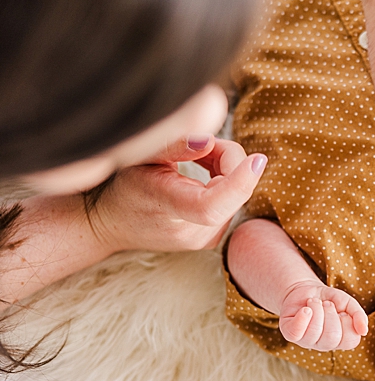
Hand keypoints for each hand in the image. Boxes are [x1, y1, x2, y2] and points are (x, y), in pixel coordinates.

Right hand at [90, 135, 265, 251]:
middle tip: (197, 145)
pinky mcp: (213, 237)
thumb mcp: (140, 156)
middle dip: (225, 158)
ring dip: (225, 169)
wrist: (111, 224)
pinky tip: (199, 177)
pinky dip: (223, 182)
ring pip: (237, 194)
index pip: (212, 205)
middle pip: (233, 191)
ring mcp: (205, 239)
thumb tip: (209, 141)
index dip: (240, 181)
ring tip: (193, 160)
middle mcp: (191, 232)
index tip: (258, 159)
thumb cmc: (124, 185)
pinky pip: (232, 202)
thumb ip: (175, 145)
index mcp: (168, 209)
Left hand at [279, 281, 368, 350]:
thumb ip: (358, 315)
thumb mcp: (347, 303)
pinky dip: (302, 317)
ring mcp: (306, 341)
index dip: (348, 322)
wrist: (306, 290)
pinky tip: (305, 309)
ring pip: (314, 333)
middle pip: (332, 337)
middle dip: (330, 314)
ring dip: (316, 310)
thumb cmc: (328, 300)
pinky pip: (296, 332)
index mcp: (339, 340)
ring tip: (314, 302)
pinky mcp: (291, 334)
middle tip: (326, 304)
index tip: (341, 311)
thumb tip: (364, 331)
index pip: (350, 341)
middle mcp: (323, 344)